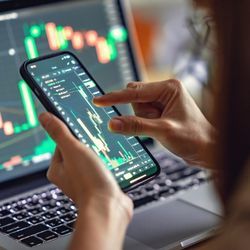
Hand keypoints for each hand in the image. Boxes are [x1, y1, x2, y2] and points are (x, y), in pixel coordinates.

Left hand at [39, 112, 132, 249]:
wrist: (109, 207)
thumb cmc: (88, 180)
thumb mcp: (72, 150)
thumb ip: (59, 132)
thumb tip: (44, 116)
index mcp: (57, 169)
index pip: (62, 143)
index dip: (73, 135)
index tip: (83, 130)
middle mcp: (70, 176)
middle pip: (78, 150)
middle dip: (89, 144)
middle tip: (98, 141)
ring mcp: (85, 181)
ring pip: (92, 159)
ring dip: (100, 153)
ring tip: (107, 151)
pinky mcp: (99, 184)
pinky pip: (102, 167)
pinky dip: (108, 163)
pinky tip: (114, 161)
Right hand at [93, 80, 215, 166]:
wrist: (207, 150)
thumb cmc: (193, 137)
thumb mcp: (163, 131)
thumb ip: (136, 126)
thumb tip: (112, 123)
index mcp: (169, 88)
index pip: (135, 92)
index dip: (115, 98)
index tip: (98, 101)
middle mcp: (165, 91)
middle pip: (135, 98)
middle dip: (140, 114)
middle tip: (156, 124)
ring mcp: (162, 101)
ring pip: (137, 108)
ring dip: (144, 121)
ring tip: (162, 128)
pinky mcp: (160, 111)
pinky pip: (142, 116)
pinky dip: (145, 124)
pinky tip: (160, 129)